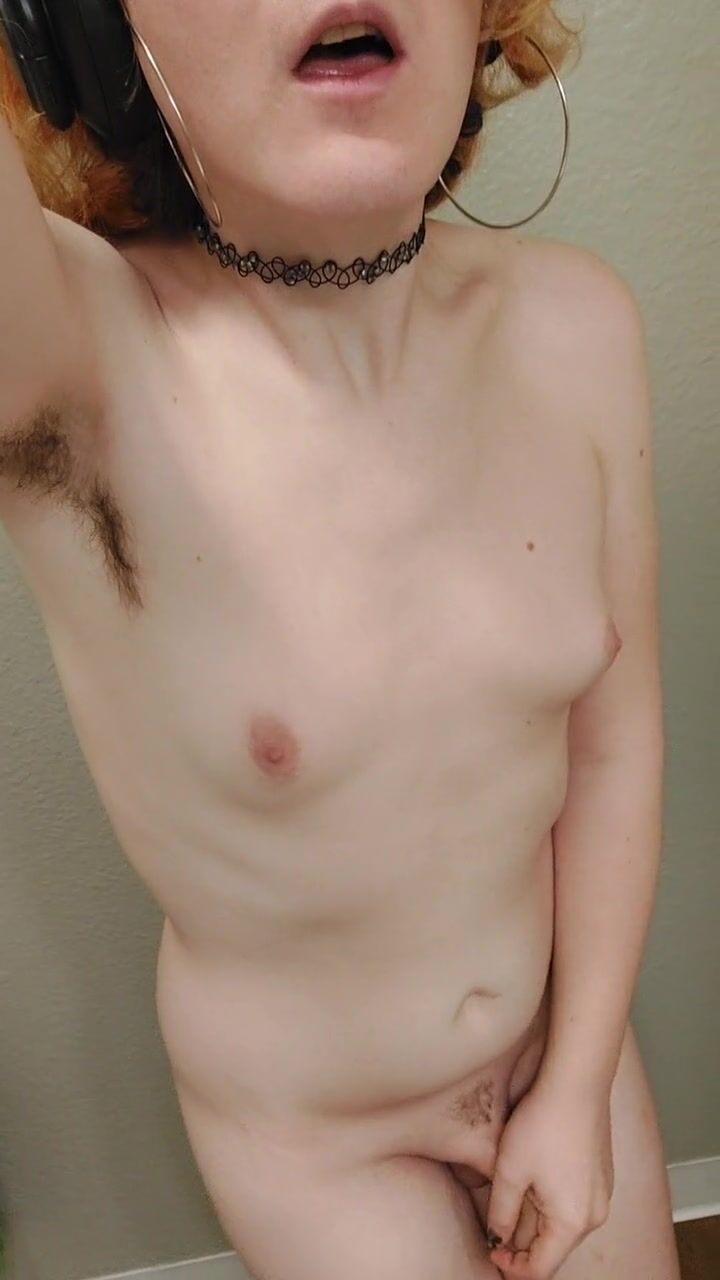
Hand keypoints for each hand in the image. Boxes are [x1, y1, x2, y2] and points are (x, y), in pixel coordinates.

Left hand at [485, 1076, 613, 1278]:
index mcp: (572, 1222)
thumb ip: (501, 1213)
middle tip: (495, 1226)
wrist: (576, 1082)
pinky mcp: (601, 1175)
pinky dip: (550, 1201)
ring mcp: (602, 1194)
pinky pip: (573, 1202)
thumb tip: (498, 1238)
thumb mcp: (509, 1171)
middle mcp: (594, 1214)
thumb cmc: (544, 1122)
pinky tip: (531, 1179)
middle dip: (522, 1242)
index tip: (491, 1250)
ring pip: (562, 1223)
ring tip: (510, 1197)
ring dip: (536, 1220)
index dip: (512, 1265)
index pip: (541, 1268)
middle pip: (554, 1247)